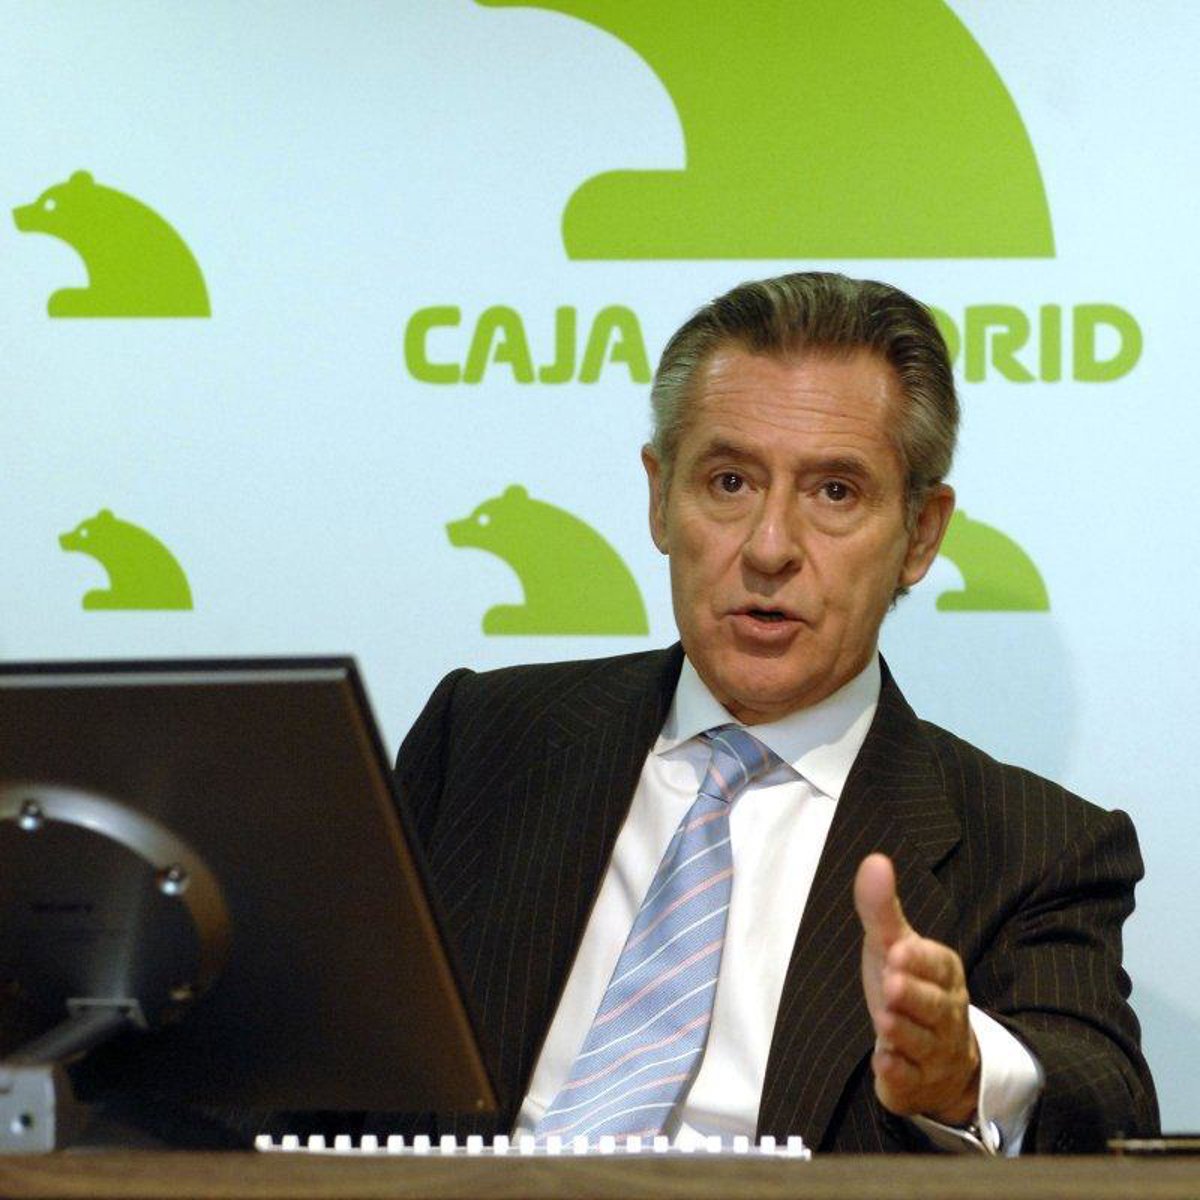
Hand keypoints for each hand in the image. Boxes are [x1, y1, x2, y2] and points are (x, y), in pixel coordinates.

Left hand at [854, 853, 979, 1123]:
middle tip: (892, 983)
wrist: (935, 1058)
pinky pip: (908, 1081)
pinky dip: (897, 1073)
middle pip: (934, 1006)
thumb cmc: (908, 986)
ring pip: (921, 1043)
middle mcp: (946, 1015)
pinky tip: (883, 1062)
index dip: (920, 960)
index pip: (940, 965)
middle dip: (914, 996)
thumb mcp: (893, 945)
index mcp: (944, 975)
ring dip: (903, 1031)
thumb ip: (881, 908)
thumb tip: (875, 860)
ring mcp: (933, 1053)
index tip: (898, 949)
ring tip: (884, 1019)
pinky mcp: (914, 1083)